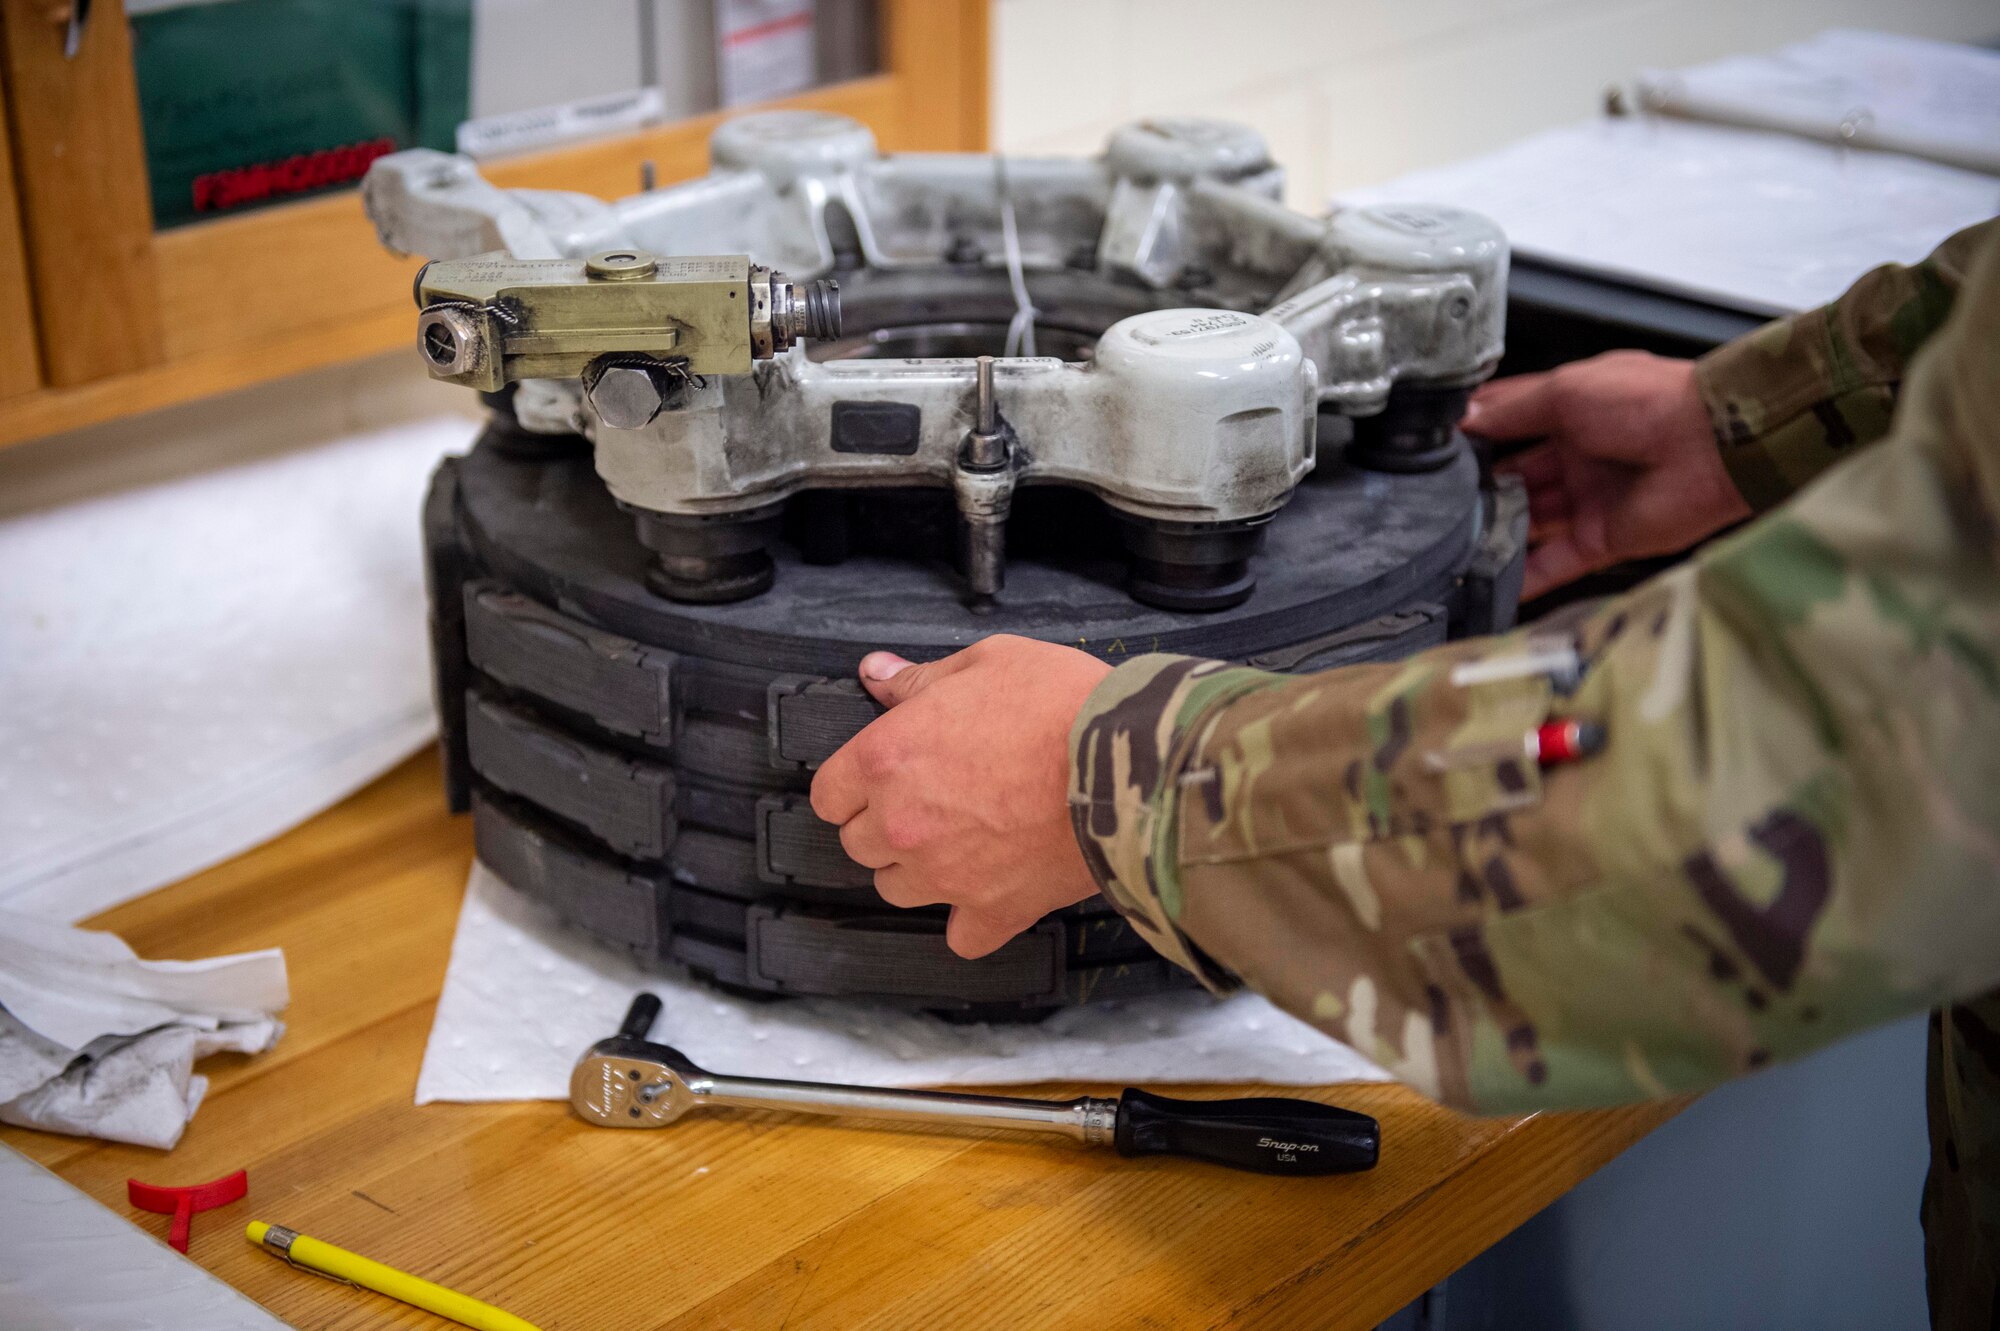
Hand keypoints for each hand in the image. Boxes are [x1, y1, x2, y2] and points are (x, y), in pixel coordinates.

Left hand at [810, 636, 1111, 958]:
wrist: (1133, 760)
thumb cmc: (1062, 704)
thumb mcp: (989, 662)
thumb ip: (922, 678)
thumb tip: (878, 674)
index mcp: (888, 758)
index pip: (829, 793)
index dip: (853, 784)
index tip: (878, 778)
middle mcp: (903, 823)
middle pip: (859, 845)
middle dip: (886, 824)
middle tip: (933, 800)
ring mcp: (945, 874)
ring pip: (897, 890)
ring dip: (920, 870)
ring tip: (962, 842)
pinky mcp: (995, 910)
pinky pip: (962, 937)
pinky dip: (972, 920)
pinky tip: (991, 894)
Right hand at [1465, 351, 1749, 599]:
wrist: (1713, 446)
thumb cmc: (1652, 402)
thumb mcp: (1568, 391)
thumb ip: (1512, 410)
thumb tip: (1466, 419)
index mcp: (1573, 412)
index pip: (1511, 424)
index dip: (1476, 435)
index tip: (1437, 447)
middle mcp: (1579, 456)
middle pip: (1516, 478)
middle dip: (1481, 488)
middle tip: (1440, 498)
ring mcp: (1589, 500)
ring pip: (1530, 522)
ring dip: (1496, 531)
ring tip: (1454, 540)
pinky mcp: (1602, 540)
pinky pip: (1554, 563)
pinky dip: (1525, 577)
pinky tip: (1491, 582)